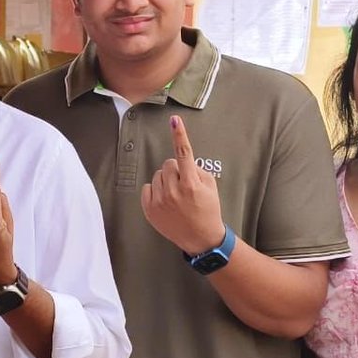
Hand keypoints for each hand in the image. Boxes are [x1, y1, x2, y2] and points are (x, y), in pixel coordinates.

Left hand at [140, 116, 225, 255]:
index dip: (179, 135)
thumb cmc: (207, 209)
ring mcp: (160, 201)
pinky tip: (166, 201)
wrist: (200, 237)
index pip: (184, 154)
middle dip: (176, 170)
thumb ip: (196, 170)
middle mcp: (174, 192)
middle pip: (168, 164)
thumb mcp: (210, 187)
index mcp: (191, 184)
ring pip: (157, 175)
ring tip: (176, 195)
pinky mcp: (149, 209)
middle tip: (185, 184)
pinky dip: (156, 190)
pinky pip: (148, 187)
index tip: (174, 120)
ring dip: (166, 180)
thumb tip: (182, 161)